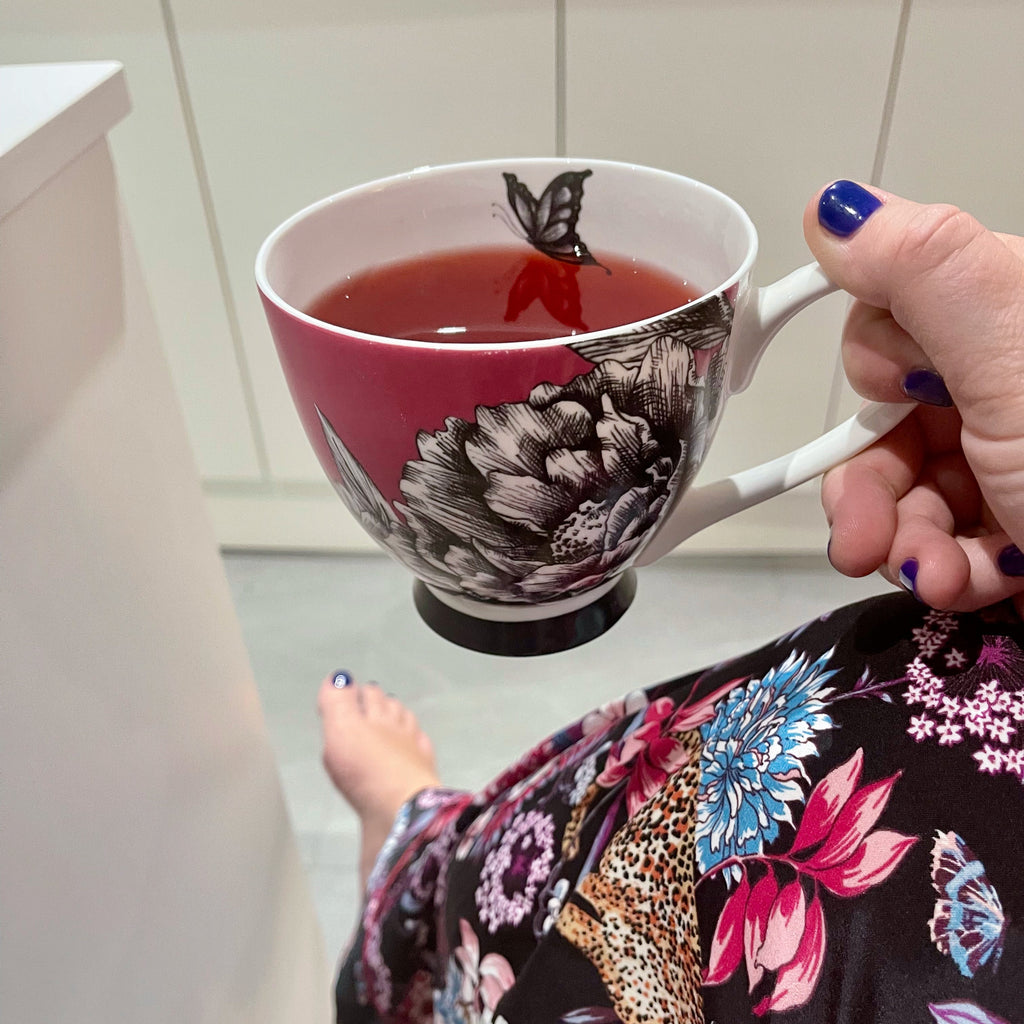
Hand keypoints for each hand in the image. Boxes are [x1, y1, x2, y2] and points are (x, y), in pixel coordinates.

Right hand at [804, 180, 1023, 612]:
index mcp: (1018, 313)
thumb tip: (837, 210)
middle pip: (889, 411)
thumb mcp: (1020, 361)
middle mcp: (1013, 377)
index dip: (878, 366)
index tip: (896, 402)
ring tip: (930, 572)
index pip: (897, 314)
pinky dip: (937, 566)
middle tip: (872, 523)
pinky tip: (956, 581)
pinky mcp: (1011, 523)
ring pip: (904, 483)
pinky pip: (938, 534)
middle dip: (871, 479)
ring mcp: (1012, 456)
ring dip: (897, 538)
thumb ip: (925, 272)